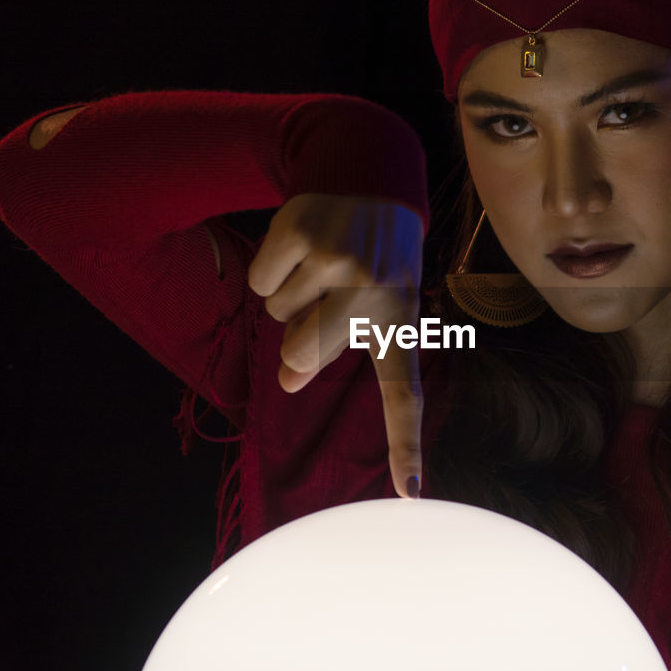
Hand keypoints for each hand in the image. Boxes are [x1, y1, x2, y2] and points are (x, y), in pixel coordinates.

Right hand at [248, 193, 424, 498]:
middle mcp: (376, 295)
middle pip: (302, 355)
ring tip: (323, 266)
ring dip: (289, 295)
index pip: (404, 395)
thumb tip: (288, 380)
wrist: (371, 176)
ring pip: (277, 315)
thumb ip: (331, 349)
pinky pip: (260, 283)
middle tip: (327, 298)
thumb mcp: (369, 305)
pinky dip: (270, 269)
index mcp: (400, 323)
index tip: (410, 494)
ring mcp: (339, 263)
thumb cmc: (372, 260)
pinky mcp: (303, 235)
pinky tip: (303, 246)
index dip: (404, 446)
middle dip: (297, 335)